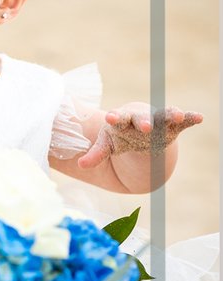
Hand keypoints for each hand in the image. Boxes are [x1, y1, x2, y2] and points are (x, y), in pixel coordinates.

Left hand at [74, 104, 204, 168]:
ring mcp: (157, 121)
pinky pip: (182, 120)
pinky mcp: (172, 126)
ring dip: (170, 115)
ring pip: (163, 116)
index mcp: (121, 123)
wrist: (138, 128)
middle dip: (143, 122)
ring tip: (177, 115)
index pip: (116, 119)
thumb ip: (96, 154)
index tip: (110, 118)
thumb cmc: (121, 136)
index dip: (114, 118)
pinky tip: (199, 117)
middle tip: (144, 125)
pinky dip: (190, 117)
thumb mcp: (108, 145)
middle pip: (140, 119)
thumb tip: (81, 166)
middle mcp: (139, 120)